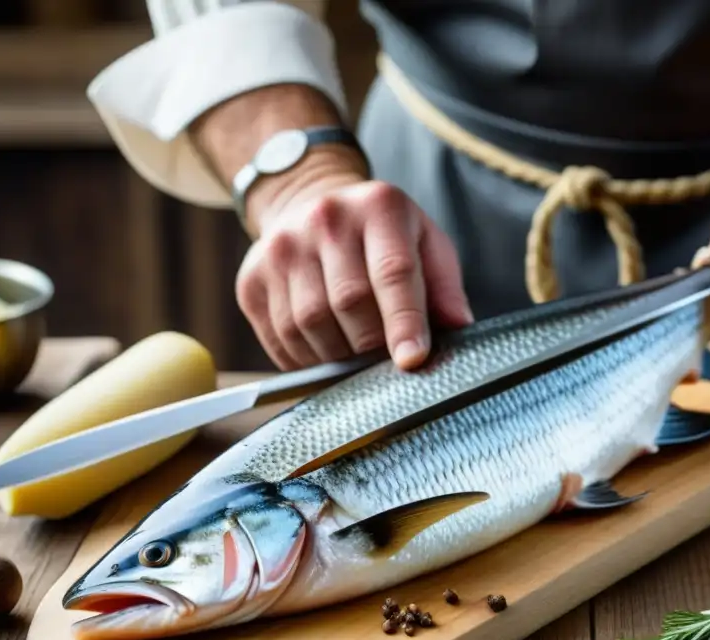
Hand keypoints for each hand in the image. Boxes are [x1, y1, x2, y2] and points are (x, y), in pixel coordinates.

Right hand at [235, 167, 472, 371]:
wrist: (311, 204)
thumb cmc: (381, 235)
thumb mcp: (425, 243)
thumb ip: (444, 286)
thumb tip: (458, 328)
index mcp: (379, 207)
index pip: (393, 272)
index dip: (404, 322)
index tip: (412, 360)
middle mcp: (324, 219)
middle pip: (348, 303)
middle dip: (372, 346)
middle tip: (386, 364)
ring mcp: (281, 247)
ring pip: (309, 326)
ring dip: (337, 357)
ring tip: (356, 357)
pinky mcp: (251, 278)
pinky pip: (279, 338)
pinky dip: (306, 360)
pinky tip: (324, 354)